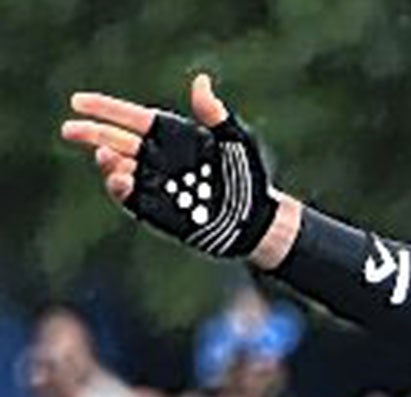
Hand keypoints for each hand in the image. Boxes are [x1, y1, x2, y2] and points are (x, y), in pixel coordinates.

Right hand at [61, 73, 282, 259]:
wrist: (257, 218)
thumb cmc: (247, 174)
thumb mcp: (236, 140)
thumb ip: (215, 115)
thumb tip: (201, 82)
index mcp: (169, 135)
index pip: (130, 118)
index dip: (104, 109)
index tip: (77, 101)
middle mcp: (156, 157)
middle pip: (116, 141)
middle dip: (92, 134)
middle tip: (71, 130)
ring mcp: (154, 183)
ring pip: (119, 170)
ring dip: (107, 163)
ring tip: (106, 156)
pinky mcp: (156, 210)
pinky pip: (131, 199)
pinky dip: (122, 190)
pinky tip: (121, 180)